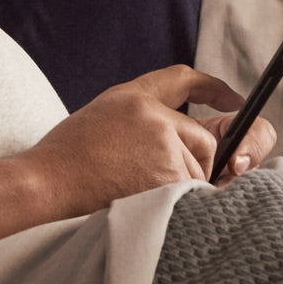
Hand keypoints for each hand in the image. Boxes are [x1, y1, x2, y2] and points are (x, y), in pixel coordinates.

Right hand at [20, 66, 269, 218]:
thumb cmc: (68, 159)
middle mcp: (153, 113)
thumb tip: (184, 141)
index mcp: (132, 96)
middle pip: (204, 139)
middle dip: (193, 163)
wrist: (48, 181)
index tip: (234, 99)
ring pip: (201, 169)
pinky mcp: (169, 173)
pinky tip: (146, 201)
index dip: (213, 89)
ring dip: (183, 186)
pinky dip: (181, 203)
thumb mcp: (103, 117)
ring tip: (138, 190)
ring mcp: (163, 142)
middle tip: (154, 179)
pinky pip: (195, 192)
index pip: (182, 80)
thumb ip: (141, 120)